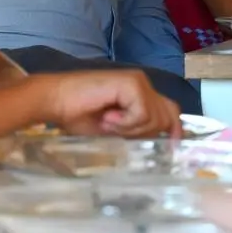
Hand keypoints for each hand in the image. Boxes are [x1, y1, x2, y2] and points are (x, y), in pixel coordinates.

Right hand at [44, 70, 181, 137]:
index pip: (170, 111)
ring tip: (109, 124)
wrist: (56, 101)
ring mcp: (138, 82)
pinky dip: (126, 123)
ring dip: (132, 129)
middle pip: (168, 116)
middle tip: (118, 132)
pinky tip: (107, 117)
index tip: (173, 150)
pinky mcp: (131, 83)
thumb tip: (159, 144)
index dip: (175, 130)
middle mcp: (143, 84)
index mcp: (140, 94)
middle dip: (147, 133)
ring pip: (155, 118)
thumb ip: (136, 130)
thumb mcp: (115, 130)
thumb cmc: (78, 116)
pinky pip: (143, 113)